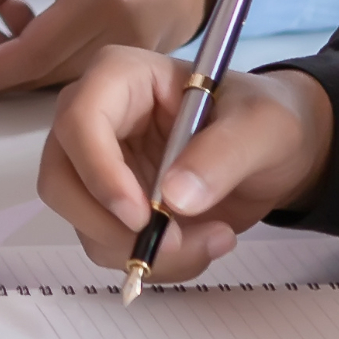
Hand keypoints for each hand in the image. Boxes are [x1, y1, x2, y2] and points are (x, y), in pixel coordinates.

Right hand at [39, 47, 334, 285]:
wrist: (277, 154)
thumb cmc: (268, 120)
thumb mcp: (264, 127)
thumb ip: (224, 153)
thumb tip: (175, 197)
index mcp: (123, 77)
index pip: (80, 119)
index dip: (98, 171)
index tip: (142, 216)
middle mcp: (97, 120)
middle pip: (61, 179)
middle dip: (112, 226)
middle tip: (175, 242)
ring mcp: (100, 166)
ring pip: (84, 223)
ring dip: (144, 250)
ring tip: (214, 239)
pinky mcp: (113, 206)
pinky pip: (110, 246)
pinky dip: (155, 261)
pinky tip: (201, 243)